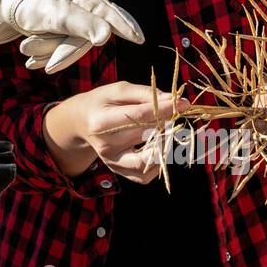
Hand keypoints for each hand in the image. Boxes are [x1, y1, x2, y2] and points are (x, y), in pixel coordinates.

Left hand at [0, 0, 143, 73]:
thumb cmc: (20, 3)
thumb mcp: (49, 13)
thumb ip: (79, 24)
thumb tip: (106, 37)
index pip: (106, 11)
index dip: (124, 26)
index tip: (140, 39)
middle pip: (82, 36)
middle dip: (57, 48)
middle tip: (27, 50)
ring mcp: (67, 11)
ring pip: (69, 43)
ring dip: (46, 50)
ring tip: (24, 48)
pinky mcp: (58, 24)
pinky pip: (59, 45)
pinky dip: (45, 52)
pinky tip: (30, 59)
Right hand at [58, 82, 188, 183]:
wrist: (82, 123)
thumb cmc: (102, 103)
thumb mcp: (119, 90)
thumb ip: (145, 94)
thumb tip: (173, 100)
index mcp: (102, 122)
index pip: (140, 117)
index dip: (165, 110)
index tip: (183, 103)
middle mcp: (106, 146)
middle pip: (146, 137)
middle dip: (167, 125)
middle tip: (175, 114)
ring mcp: (112, 162)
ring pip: (149, 162)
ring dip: (164, 146)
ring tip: (164, 131)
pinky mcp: (119, 171)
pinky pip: (145, 175)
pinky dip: (157, 162)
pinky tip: (157, 146)